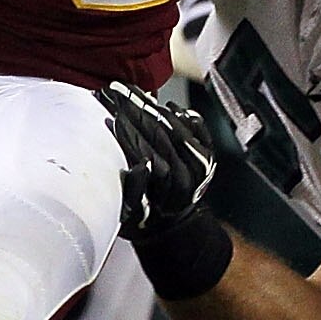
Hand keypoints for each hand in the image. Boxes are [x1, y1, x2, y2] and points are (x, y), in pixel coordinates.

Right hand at [98, 82, 216, 237]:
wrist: (173, 225)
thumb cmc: (146, 219)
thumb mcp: (131, 213)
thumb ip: (133, 190)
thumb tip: (139, 165)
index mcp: (166, 192)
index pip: (145, 153)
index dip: (127, 133)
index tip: (112, 116)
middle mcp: (187, 178)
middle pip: (160, 137)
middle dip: (136, 112)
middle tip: (117, 95)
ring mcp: (200, 166)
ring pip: (178, 131)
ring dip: (155, 110)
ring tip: (135, 94)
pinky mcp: (208, 158)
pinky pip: (200, 131)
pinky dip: (185, 117)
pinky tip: (170, 106)